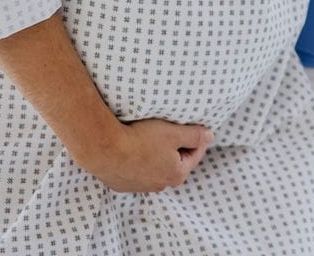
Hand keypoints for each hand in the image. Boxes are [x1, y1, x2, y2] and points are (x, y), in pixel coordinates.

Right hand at [74, 117, 213, 192]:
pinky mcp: (121, 184)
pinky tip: (132, 147)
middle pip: (174, 162)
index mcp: (176, 174)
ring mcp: (139, 187)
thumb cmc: (141, 139)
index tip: (195, 126)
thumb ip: (194, 135)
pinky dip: (137, 160)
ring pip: (154, 168)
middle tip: (170, 130)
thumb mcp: (173, 132)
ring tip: (149, 137)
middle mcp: (159, 185)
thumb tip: (210, 136)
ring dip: (155, 155)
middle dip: (175, 147)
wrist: (103, 148)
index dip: (196, 138)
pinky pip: (135, 171)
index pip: (194, 154)